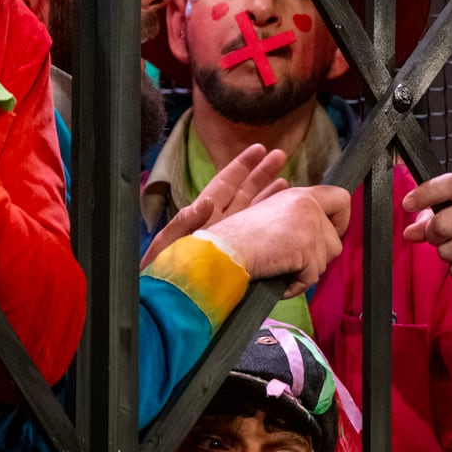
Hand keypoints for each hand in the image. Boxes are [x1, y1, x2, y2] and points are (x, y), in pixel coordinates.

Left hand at [140, 143, 288, 269]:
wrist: (168, 301)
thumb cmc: (162, 274)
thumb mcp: (168, 246)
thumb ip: (183, 224)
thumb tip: (204, 203)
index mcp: (202, 215)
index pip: (224, 184)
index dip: (241, 166)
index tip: (258, 149)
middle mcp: (218, 224)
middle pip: (243, 192)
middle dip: (261, 174)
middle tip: (281, 157)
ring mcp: (230, 239)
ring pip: (253, 213)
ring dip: (269, 197)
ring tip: (288, 184)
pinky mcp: (237, 257)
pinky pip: (257, 238)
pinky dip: (271, 227)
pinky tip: (286, 221)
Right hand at [201, 184, 350, 297]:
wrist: (224, 250)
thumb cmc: (239, 238)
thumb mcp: (272, 214)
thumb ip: (298, 217)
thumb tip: (324, 232)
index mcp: (299, 195)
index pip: (341, 199)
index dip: (340, 220)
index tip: (328, 233)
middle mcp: (308, 205)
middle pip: (336, 240)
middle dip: (319, 256)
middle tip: (296, 260)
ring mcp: (309, 226)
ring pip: (326, 260)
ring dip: (306, 270)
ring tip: (281, 267)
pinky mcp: (307, 247)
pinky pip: (312, 277)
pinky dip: (295, 285)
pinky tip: (278, 279)